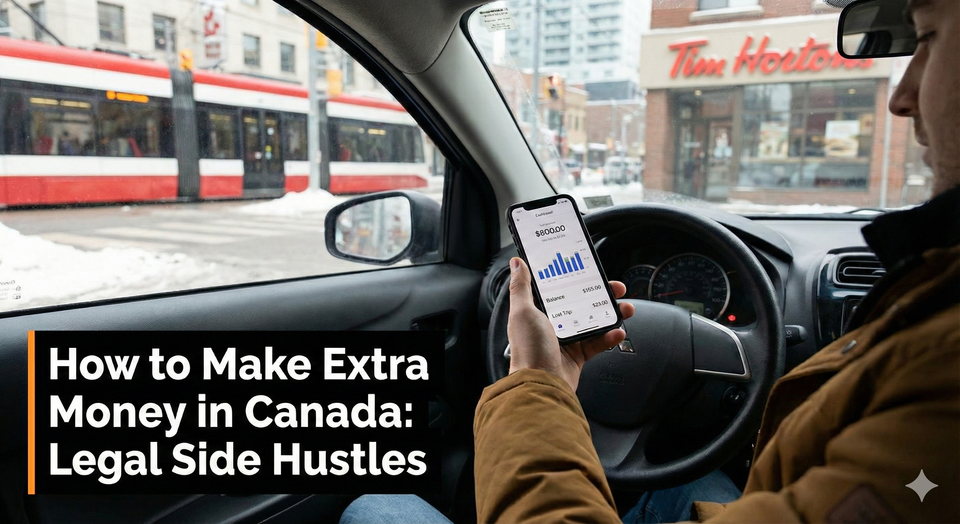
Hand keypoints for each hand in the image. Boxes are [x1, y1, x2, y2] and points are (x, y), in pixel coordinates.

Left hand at [507, 257, 635, 391]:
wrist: (540, 384)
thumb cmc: (528, 349)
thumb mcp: (522, 311)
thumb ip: (521, 287)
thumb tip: (517, 264)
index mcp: (538, 312)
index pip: (561, 290)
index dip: (576, 279)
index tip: (591, 272)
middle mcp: (552, 325)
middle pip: (582, 303)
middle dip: (601, 295)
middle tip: (616, 289)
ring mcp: (566, 341)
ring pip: (593, 322)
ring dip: (611, 314)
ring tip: (625, 309)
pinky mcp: (578, 356)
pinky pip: (598, 343)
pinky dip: (609, 337)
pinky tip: (617, 332)